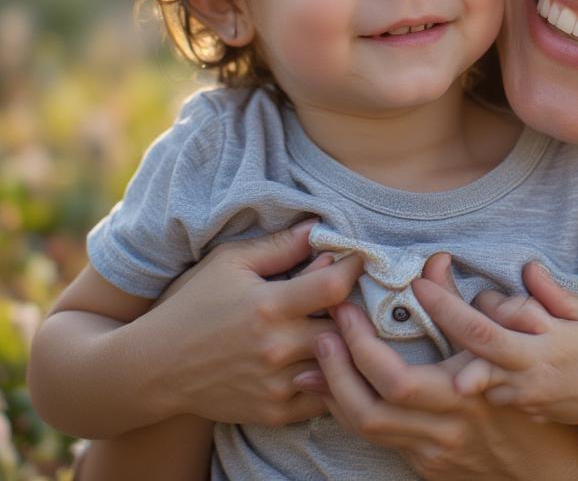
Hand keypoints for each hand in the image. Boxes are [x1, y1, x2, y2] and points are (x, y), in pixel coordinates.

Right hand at [136, 220, 361, 425]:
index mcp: (269, 306)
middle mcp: (277, 348)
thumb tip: (318, 227)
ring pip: (339, 364)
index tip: (361, 258)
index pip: (334, 286)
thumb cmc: (192, 305)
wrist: (153, 368)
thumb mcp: (230, 263)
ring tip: (348, 325)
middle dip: (356, 308)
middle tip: (361, 294)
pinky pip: (324, 399)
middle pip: (345, 328)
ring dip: (347, 345)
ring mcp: (277, 384)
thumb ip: (279, 245)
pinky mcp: (274, 412)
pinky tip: (328, 358)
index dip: (355, 267)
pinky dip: (332, 378)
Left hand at [311, 253, 577, 479]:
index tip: (374, 291)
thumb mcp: (525, 348)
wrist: (556, 478)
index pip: (432, 353)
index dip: (394, 322)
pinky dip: (351, 409)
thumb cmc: (544, 402)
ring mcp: (439, 448)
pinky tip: (334, 387)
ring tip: (319, 351)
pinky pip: (379, 438)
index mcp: (484, 383)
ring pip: (372, 422)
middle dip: (351, 354)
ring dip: (337, 385)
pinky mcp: (429, 466)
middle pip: (389, 393)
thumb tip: (440, 262)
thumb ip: (478, 304)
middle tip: (333, 320)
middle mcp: (458, 418)